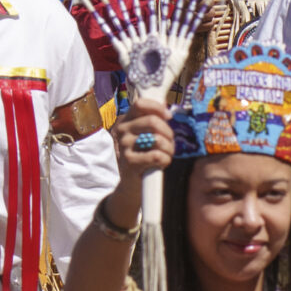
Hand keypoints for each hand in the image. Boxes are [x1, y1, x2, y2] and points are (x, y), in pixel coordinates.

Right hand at [107, 98, 174, 222]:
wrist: (131, 186)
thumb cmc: (142, 157)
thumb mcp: (143, 136)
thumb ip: (151, 121)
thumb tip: (166, 108)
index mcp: (124, 121)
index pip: (141, 104)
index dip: (158, 108)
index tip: (168, 117)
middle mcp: (120, 131)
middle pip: (153, 121)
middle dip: (168, 133)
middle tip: (170, 143)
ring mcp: (123, 146)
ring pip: (157, 139)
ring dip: (169, 148)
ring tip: (166, 154)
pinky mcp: (129, 162)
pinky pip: (157, 156)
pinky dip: (165, 160)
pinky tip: (162, 163)